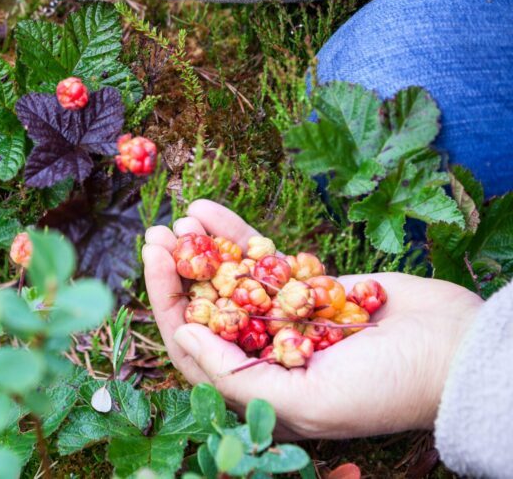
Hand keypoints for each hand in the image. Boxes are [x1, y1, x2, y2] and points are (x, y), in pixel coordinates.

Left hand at [141, 199, 482, 438]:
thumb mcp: (308, 401)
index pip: (195, 349)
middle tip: (155, 235)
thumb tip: (185, 337)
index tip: (153, 262)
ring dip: (200, 249)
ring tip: (178, 219)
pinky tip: (205, 209)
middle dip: (177, 272)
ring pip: (228, 279)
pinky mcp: (307, 285)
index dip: (168, 304)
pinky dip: (233, 234)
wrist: (459, 350)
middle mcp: (265, 353)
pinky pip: (260, 258)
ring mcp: (286, 316)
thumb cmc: (387, 387)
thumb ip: (239, 376)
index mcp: (258, 390)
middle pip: (205, 309)